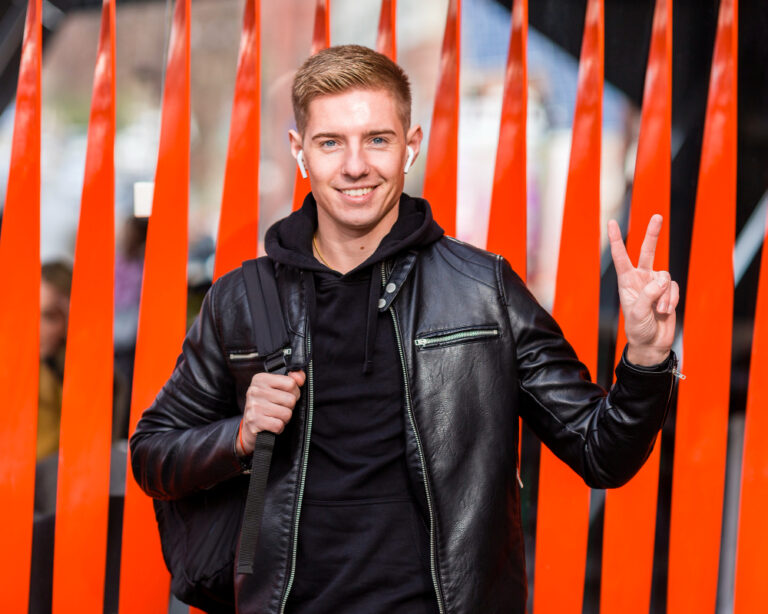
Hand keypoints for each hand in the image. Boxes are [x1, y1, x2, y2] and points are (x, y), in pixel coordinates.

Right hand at [238, 370, 305, 454]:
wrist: (249, 426)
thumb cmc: (267, 405)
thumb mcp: (277, 388)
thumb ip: (292, 379)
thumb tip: (301, 379)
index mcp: (261, 379)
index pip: (291, 383)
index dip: (294, 392)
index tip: (286, 396)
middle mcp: (255, 390)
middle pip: (290, 400)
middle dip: (289, 407)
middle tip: (279, 408)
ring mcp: (254, 406)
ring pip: (287, 414)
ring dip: (284, 418)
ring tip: (275, 416)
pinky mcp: (254, 421)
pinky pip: (279, 425)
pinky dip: (279, 428)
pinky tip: (271, 424)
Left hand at [608, 214, 678, 365]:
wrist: (651, 343)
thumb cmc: (638, 329)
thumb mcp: (637, 313)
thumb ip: (648, 295)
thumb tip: (661, 280)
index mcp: (626, 281)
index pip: (620, 256)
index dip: (615, 239)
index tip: (611, 222)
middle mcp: (641, 279)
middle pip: (647, 252)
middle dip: (652, 234)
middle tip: (657, 216)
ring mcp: (656, 285)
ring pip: (665, 276)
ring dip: (664, 296)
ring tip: (658, 311)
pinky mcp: (668, 292)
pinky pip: (673, 288)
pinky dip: (671, 300)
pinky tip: (665, 312)